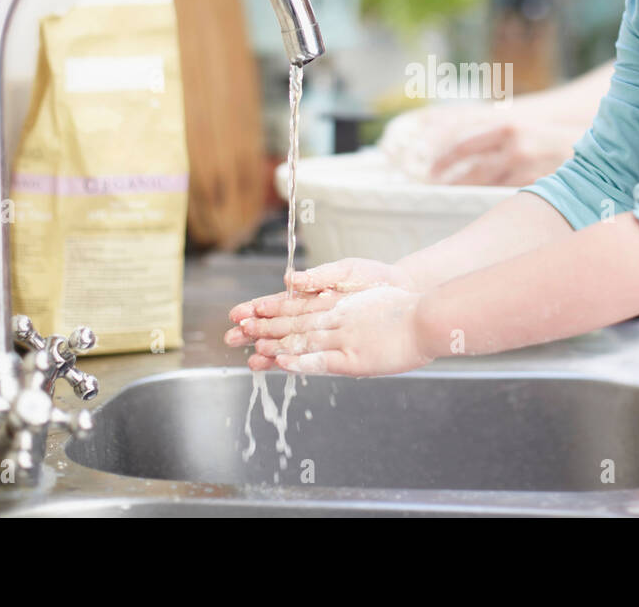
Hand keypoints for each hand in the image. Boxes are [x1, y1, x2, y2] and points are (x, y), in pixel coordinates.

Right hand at [224, 258, 419, 369]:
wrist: (408, 295)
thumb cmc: (377, 279)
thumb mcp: (347, 271)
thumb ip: (320, 277)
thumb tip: (290, 281)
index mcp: (316, 297)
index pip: (280, 305)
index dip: (258, 311)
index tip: (237, 315)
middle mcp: (319, 319)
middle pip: (280, 328)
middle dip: (254, 334)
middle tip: (229, 340)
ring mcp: (330, 335)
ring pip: (294, 346)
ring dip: (271, 353)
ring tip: (249, 360)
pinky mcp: (345, 350)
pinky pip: (317, 358)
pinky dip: (298, 362)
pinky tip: (282, 366)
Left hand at [380, 106, 577, 185]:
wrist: (595, 153)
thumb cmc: (554, 141)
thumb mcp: (524, 131)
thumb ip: (497, 140)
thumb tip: (463, 156)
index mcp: (508, 127)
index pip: (465, 145)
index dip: (444, 159)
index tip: (430, 170)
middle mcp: (515, 146)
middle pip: (472, 170)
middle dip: (450, 181)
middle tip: (435, 190)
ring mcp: (526, 169)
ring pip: (486, 186)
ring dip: (466, 193)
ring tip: (450, 199)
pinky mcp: (536, 187)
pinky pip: (505, 197)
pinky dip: (490, 200)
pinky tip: (480, 204)